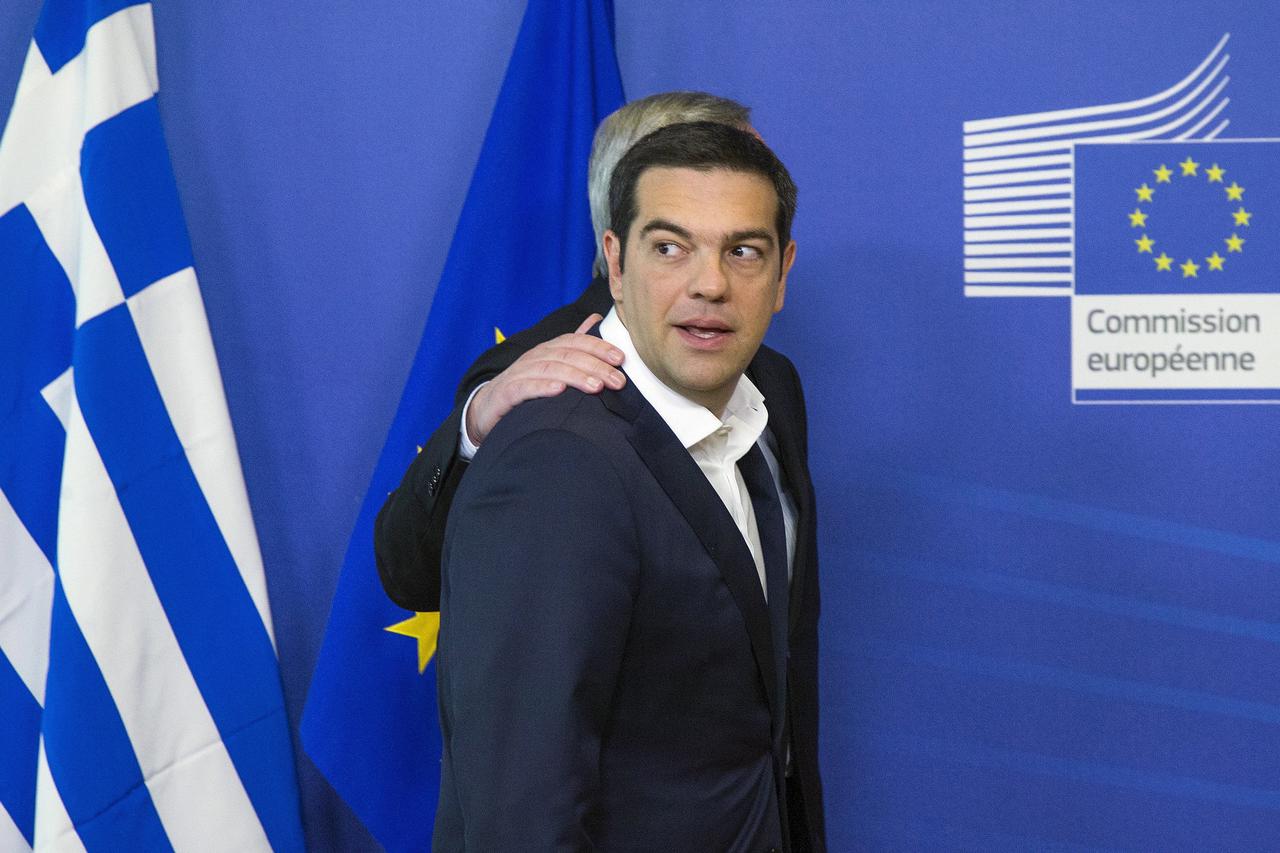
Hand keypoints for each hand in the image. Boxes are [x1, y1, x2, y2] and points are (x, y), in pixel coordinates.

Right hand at [465, 314, 625, 446]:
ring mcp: (519, 373)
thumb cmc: (526, 387)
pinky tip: (558, 391)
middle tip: (618, 380)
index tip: (621, 358)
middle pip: (567, 356)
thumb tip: (596, 320)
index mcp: (548, 351)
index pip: (575, 342)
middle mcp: (534, 358)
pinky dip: (542, 387)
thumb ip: (573, 345)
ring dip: (575, 376)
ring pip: (550, 370)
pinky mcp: (506, 393)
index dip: (599, 347)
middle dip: (595, 366)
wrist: (487, 408)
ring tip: (596, 387)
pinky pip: (524, 387)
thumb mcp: (551, 365)